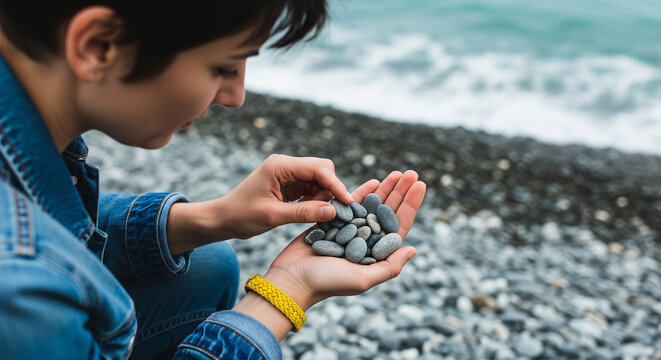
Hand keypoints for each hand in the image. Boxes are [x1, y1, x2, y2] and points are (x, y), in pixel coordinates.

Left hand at [215, 154, 352, 238]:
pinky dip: (315, 199)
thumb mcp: (273, 216)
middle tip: (325, 211)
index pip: (318, 168)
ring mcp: (287, 173)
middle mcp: (285, 164)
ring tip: (312, 213)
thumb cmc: (242, 215)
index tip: (348, 202)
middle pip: (323, 169)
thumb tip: (334, 211)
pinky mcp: (288, 184)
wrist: (223, 218)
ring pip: (319, 179)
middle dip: (329, 189)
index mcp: (280, 165)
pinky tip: (308, 212)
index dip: (336, 184)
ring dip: (322, 196)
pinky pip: (311, 187)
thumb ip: (304, 212)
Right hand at [264, 170, 425, 310]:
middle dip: (400, 192)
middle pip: (387, 212)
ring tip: (398, 173)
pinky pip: (350, 204)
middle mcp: (365, 241)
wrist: (292, 279)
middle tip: (412, 173)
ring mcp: (349, 230)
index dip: (410, 205)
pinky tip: (374, 181)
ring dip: (385, 189)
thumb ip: (389, 266)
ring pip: (372, 205)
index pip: (398, 226)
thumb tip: (414, 249)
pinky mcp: (332, 222)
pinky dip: (362, 192)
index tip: (420, 185)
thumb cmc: (327, 283)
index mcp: (375, 254)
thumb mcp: (362, 279)